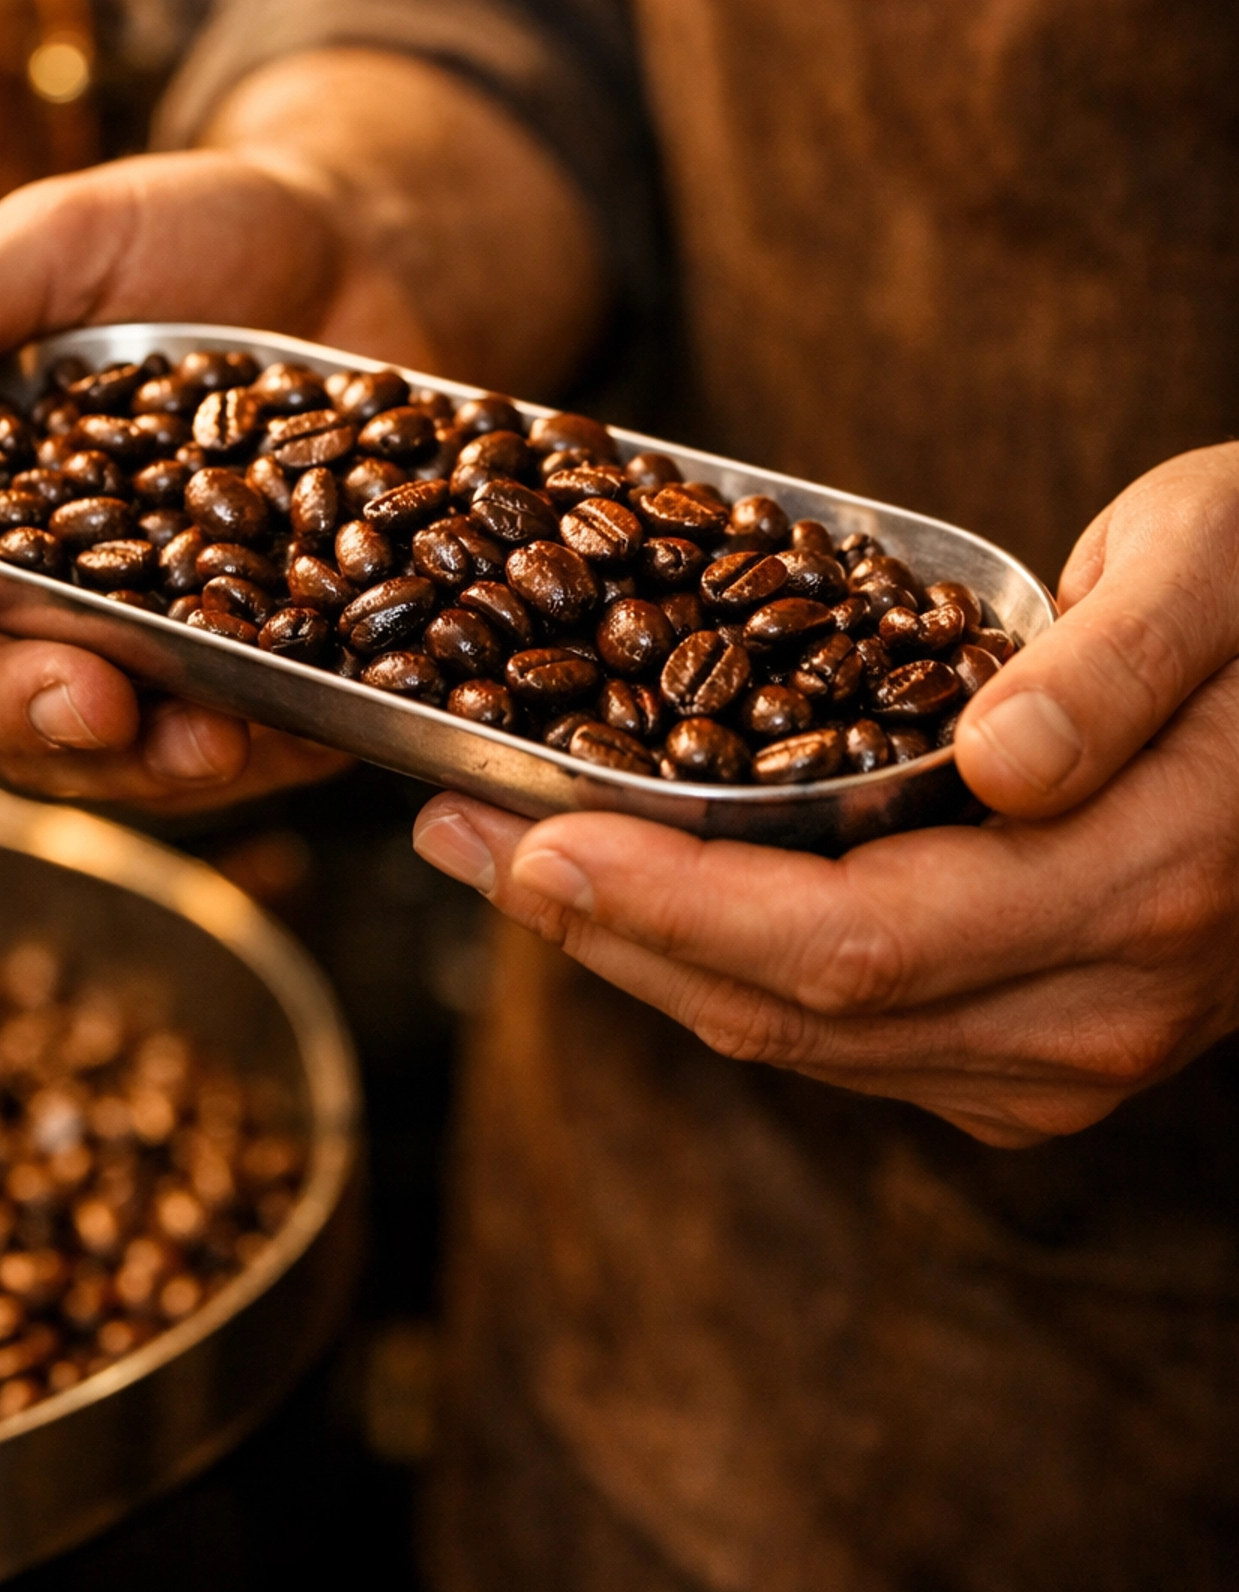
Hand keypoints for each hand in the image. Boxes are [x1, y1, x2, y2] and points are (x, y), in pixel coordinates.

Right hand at [0, 149, 430, 810]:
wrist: (356, 248)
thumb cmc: (189, 231)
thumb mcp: (65, 239)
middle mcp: (5, 571)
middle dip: (15, 708)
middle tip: (91, 702)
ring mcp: (117, 625)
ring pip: (80, 742)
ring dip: (131, 762)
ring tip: (204, 744)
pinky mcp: (227, 655)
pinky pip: (214, 736)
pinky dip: (246, 751)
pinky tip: (278, 736)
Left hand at [413, 445, 1238, 1145]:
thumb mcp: (1218, 568)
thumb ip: (1115, 667)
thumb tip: (993, 763)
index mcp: (1141, 885)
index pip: (858, 942)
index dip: (678, 904)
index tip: (530, 837)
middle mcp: (1102, 1004)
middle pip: (801, 1014)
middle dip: (605, 932)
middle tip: (452, 833)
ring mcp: (1075, 1048)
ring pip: (808, 1043)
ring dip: (637, 957)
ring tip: (498, 853)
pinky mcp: (1039, 1040)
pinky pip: (847, 1036)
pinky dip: (717, 972)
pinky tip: (630, 893)